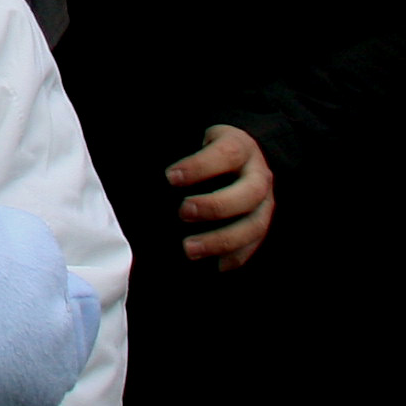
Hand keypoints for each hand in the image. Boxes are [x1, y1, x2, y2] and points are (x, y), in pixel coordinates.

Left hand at [169, 123, 273, 270]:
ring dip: (223, 240)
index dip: (200, 166)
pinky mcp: (262, 222)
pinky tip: (215, 265)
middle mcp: (258, 174)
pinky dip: (236, 257)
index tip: (170, 177)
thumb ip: (176, 153)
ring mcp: (265, 201)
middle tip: (182, 212)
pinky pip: (255, 244)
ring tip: (189, 249)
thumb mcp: (194, 139)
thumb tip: (139, 169)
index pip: (226, 154)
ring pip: (255, 224)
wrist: (242, 154)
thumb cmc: (207, 149)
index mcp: (239, 147)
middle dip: (215, 206)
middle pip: (248, 193)